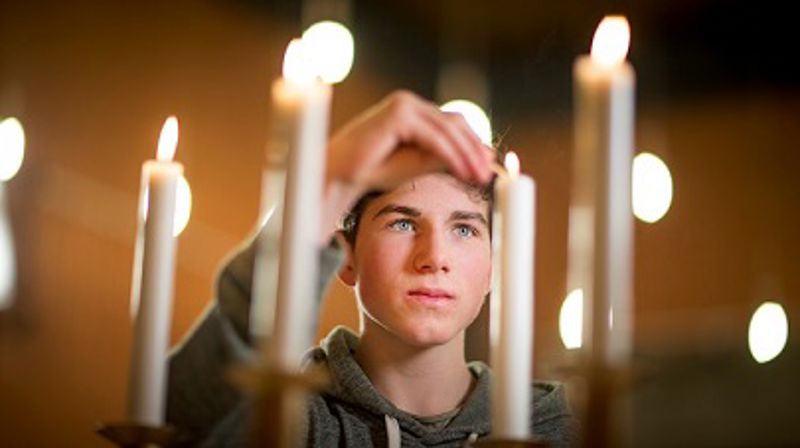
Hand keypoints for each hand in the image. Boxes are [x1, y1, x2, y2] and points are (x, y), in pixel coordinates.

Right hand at [321, 91, 493, 239]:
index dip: (473, 144)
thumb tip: (480, 156)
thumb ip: (445, 156)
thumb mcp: (418, 163)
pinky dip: (452, 155)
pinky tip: (462, 172)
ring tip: (478, 176)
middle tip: (488, 172)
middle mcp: (409, 102)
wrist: (340, 175)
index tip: (488, 166)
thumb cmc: (374, 169)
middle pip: (454, 123)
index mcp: (413, 111)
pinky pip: (434, 137)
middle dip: (474, 149)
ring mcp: (403, 104)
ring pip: (447, 129)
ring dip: (467, 154)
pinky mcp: (398, 115)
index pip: (452, 123)